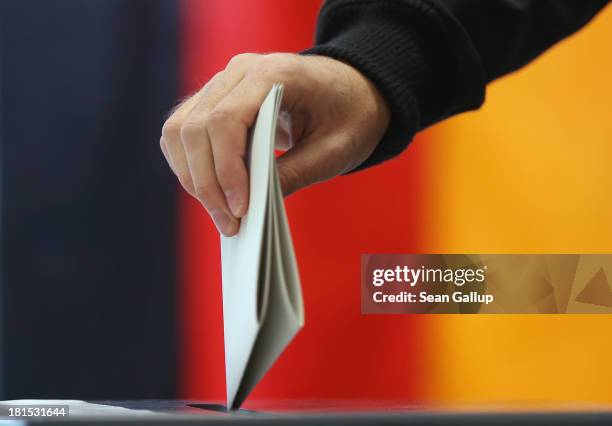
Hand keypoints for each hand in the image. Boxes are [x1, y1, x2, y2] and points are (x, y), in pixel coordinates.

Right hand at [160, 53, 389, 235]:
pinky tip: (213, 192)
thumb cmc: (349, 115)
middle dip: (206, 183)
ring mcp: (222, 83)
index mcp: (273, 72)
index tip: (240, 209)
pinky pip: (183, 133)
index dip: (226, 169)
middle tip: (229, 224)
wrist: (350, 90)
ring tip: (221, 214)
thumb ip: (294, 173)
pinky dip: (190, 166)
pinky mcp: (214, 100)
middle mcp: (238, 71)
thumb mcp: (334, 150)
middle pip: (194, 128)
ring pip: (179, 131)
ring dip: (193, 178)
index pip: (225, 120)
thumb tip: (250, 206)